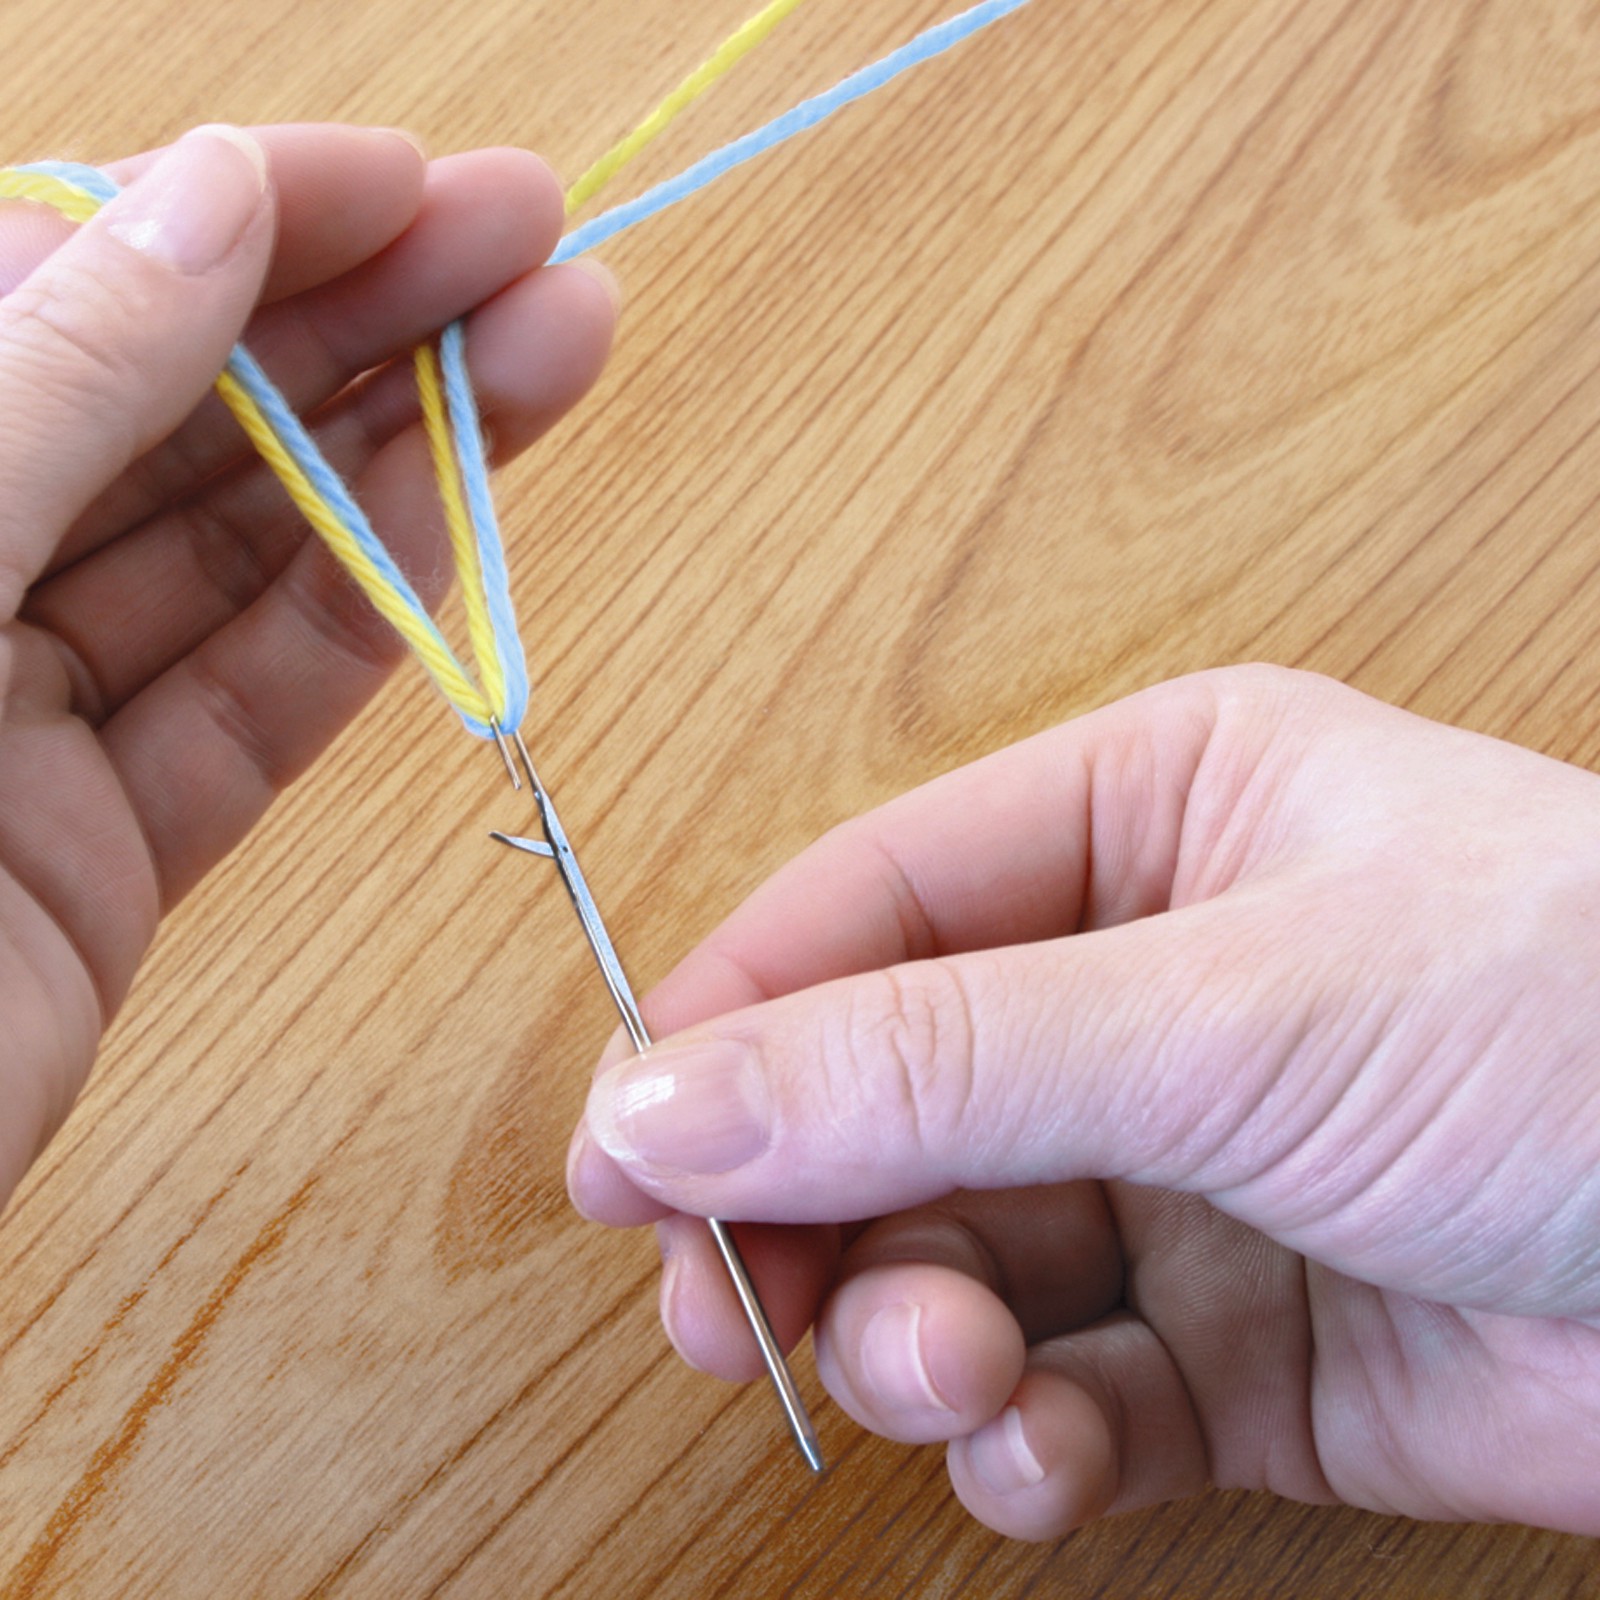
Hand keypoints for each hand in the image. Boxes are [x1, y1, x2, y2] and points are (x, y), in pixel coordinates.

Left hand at [0, 124, 613, 1203]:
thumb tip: (212, 204)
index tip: (414, 186)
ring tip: (555, 353)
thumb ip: (54, 395)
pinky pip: (251, 713)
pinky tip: (464, 514)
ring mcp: (11, 729)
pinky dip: (367, 616)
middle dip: (362, 321)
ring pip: (237, 560)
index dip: (243, 220)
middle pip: (174, 419)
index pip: (63, 298)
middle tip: (538, 249)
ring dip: (403, 456)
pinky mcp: (101, 857)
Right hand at [569, 664, 1599, 1540]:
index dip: (728, 1026)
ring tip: (939, 1379)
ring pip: (955, 1258)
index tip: (617, 1157)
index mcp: (1148, 821)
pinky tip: (1043, 1452)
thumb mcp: (1229, 1014)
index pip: (870, 910)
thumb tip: (661, 1103)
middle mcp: (1147, 985)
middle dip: (808, 1212)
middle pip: (887, 1097)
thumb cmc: (1583, 1026)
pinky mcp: (1233, 1345)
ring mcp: (1183, 1169)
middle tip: (727, 1313)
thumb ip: (934, 1063)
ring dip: (914, 1337)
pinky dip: (1024, 1440)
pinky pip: (1060, 1392)